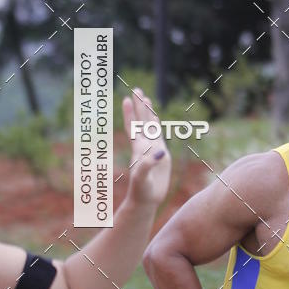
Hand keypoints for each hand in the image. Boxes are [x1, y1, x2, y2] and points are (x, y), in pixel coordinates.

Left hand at [123, 88, 171, 206]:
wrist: (145, 199)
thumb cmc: (141, 190)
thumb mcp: (143, 178)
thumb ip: (148, 165)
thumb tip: (159, 152)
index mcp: (139, 149)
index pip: (134, 127)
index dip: (131, 113)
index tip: (128, 98)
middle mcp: (144, 146)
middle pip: (141, 121)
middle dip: (139, 106)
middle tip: (136, 89)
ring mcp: (152, 149)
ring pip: (150, 126)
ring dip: (148, 113)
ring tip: (146, 98)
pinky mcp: (160, 155)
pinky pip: (158, 135)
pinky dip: (157, 125)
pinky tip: (156, 119)